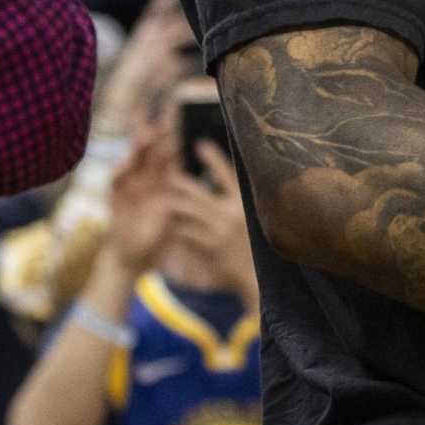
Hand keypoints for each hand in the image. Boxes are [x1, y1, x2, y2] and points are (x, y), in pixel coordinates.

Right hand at [103, 120, 178, 274]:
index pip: (167, 149)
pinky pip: (115, 182)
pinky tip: (125, 165)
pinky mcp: (116, 198)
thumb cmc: (159, 236)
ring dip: (138, 148)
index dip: (171, 130)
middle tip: (163, 113)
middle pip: (149, 149)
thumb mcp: (178, 214)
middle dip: (154, 131)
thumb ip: (188, 197)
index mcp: (163, 179)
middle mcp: (145, 178)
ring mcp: (129, 186)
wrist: (135, 258)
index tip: (178, 108)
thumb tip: (214, 186)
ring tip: (146, 134)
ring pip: (133, 160)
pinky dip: (119, 172)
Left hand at [168, 140, 257, 304]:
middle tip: (168, 175)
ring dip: (174, 205)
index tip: (199, 143)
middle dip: (180, 182)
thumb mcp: (256, 221)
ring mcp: (219, 230)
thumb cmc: (258, 250)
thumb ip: (242, 205)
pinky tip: (172, 225)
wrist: (258, 280)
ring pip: (187, 211)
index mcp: (245, 203)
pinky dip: (177, 227)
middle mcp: (232, 213)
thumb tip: (229, 186)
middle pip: (198, 191)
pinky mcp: (208, 247)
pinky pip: (185, 232)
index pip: (227, 173)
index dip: (213, 157)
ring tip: (166, 200)